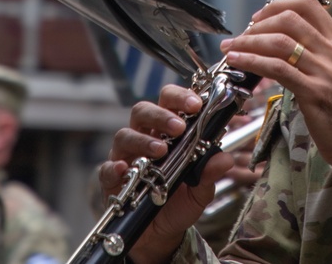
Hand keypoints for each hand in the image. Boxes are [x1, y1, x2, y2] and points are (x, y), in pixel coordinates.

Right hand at [101, 85, 233, 263]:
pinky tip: (125, 169)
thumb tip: (225, 159)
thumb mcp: (201, 189)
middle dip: (161, 115)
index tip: (196, 105)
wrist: (162, 234)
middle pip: (143, 111)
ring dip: (143, 140)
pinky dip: (114, 167)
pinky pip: (106, 168)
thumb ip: (210, 172)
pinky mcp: (111, 180)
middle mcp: (143, 138)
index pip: (169, 102)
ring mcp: (125, 157)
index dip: (180, 98)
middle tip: (179, 128)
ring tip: (160, 151)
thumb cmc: (181, 201)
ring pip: (124, 135)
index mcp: (166, 131)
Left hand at [219, 0, 331, 180]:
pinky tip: (237, 62)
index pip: (309, 5)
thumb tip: (281, 40)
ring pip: (279, 42)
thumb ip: (317, 52)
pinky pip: (276, 69)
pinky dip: (252, 61)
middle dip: (258, 25)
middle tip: (241, 36)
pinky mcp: (314, 92)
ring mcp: (325, 71)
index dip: (278, 5)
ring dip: (248, 42)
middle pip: (290, 20)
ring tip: (230, 49)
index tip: (259, 17)